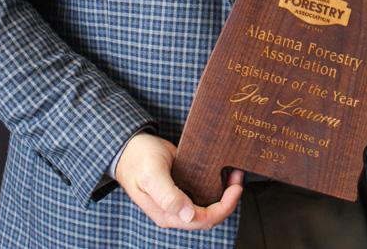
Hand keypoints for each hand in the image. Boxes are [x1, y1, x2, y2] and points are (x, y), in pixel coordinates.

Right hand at [115, 132, 243, 229]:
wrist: (128, 147)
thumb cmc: (138, 159)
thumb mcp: (152, 175)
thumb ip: (168, 196)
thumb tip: (188, 215)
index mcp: (168, 214)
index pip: (204, 219)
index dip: (224, 206)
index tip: (235, 187)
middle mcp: (175, 211)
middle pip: (209, 216)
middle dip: (228, 199)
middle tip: (237, 176)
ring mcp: (179, 201)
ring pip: (208, 205)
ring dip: (223, 193)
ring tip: (233, 173)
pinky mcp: (181, 188)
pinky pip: (202, 193)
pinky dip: (214, 185)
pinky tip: (220, 172)